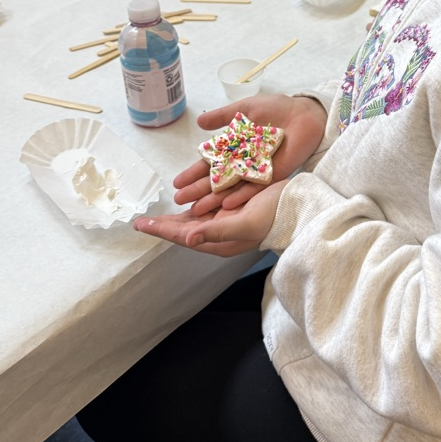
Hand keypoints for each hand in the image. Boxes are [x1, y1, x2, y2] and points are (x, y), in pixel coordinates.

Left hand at [134, 179, 287, 256]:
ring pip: (194, 220)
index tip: (141, 224)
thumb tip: (189, 237)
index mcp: (219, 240)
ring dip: (176, 217)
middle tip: (142, 221)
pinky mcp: (234, 211)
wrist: (299, 207)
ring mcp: (227, 222)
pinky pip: (207, 210)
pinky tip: (189, 201)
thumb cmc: (274, 214)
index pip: (182, 235)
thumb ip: (216, 231)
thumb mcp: (245, 223)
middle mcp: (220, 233)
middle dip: (163, 225)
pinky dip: (194, 206)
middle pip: (184, 229)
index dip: (161, 229)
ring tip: (159, 215)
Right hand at [175, 94, 327, 215]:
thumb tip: (199, 122)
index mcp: (234, 146)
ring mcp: (256, 170)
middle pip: (216, 178)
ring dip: (215, 198)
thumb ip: (223, 116)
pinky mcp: (271, 175)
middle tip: (179, 200)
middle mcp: (242, 161)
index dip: (193, 172)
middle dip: (198, 189)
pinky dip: (242, 195)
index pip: (209, 162)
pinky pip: (254, 188)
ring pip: (231, 187)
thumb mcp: (246, 108)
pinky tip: (227, 204)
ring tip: (197, 209)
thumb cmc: (277, 108)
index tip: (177, 182)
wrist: (305, 113)